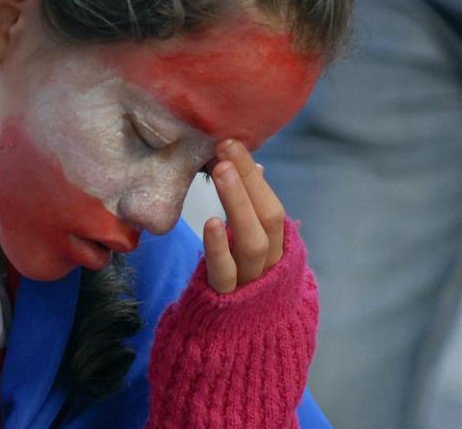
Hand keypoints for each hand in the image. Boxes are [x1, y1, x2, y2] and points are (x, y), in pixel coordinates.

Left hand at [203, 139, 284, 292]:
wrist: (235, 346)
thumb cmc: (239, 284)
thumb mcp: (249, 247)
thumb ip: (251, 212)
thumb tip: (254, 167)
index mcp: (278, 249)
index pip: (271, 206)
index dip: (253, 175)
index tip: (231, 142)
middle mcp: (271, 265)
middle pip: (267, 219)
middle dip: (247, 181)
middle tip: (225, 148)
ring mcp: (251, 284)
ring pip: (251, 242)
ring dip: (237, 202)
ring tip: (220, 171)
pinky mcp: (225, 301)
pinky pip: (224, 273)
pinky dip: (218, 248)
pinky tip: (210, 223)